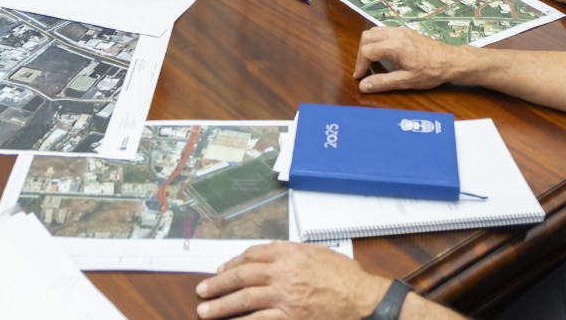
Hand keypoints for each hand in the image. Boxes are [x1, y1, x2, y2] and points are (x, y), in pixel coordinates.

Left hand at [196, 242, 391, 319]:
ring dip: (220, 305)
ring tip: (205, 311)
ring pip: (244, 299)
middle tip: (202, 290)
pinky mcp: (290, 317)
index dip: (232, 263)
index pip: (251, 255)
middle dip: (217, 284)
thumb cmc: (344, 277)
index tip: (221, 269)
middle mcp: (283, 272)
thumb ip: (291, 254)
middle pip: (241, 276)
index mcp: (289, 253)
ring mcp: (285, 296)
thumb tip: (268, 257)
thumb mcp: (316, 253)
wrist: (362, 298)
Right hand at [354, 26, 461, 93]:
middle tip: (365, 69)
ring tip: (372, 62)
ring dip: (369, 45)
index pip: (366, 51)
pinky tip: (384, 54)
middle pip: (367, 37)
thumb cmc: (431, 72)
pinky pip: (385, 31)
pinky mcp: (406, 31)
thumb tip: (363, 86)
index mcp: (394, 45)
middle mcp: (395, 34)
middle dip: (361, 53)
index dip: (360, 65)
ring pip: (375, 31)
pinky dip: (378, 41)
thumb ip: (383, 82)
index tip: (360, 77)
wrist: (451, 60)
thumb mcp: (406, 81)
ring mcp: (401, 30)